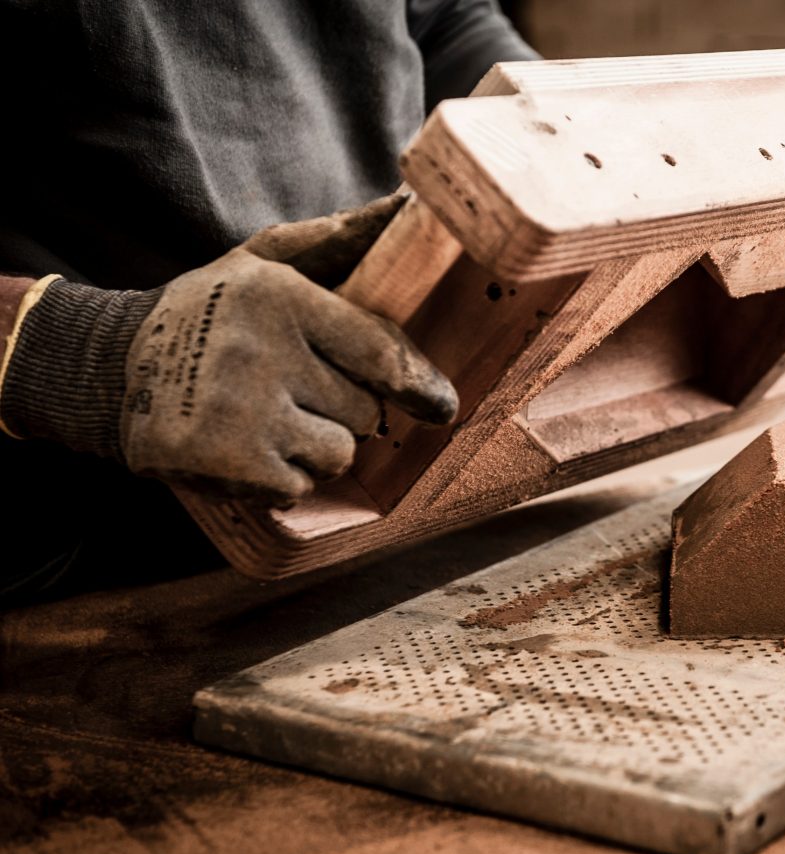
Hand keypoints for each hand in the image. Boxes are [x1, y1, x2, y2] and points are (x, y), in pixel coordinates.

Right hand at [0, 196, 457, 507]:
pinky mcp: (225, 461)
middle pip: (365, 411)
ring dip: (318, 447)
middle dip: (348, 409)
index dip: (420, 385)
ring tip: (274, 418)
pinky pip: (300, 485)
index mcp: (281, 297)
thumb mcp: (265, 261)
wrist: (113, 367)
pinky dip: (283, 476)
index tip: (440, 404)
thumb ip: (338, 238)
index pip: (380, 355)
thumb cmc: (213, 311)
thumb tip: (407, 207)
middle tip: (302, 391)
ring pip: (338, 453)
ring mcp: (242, 411)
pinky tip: (251, 446)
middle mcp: (262, 352)